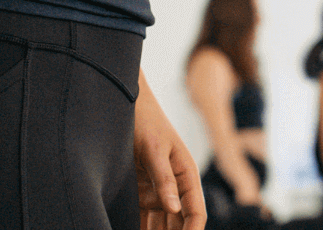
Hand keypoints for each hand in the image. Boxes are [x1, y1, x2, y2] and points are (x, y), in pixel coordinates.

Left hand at [134, 74, 205, 229]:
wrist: (126, 104)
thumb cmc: (145, 122)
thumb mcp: (155, 149)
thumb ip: (164, 179)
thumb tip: (175, 208)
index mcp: (186, 174)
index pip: (196, 212)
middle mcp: (175, 186)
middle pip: (179, 222)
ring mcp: (159, 190)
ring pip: (162, 223)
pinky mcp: (142, 191)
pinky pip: (145, 217)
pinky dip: (143, 228)